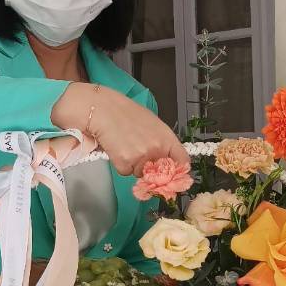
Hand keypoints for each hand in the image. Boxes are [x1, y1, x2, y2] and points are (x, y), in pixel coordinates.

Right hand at [52, 84, 188, 177]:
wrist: (103, 110)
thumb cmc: (125, 113)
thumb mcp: (152, 124)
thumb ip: (162, 142)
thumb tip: (167, 162)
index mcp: (167, 138)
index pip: (183, 161)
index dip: (178, 170)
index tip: (174, 175)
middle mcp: (157, 149)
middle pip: (159, 173)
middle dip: (150, 167)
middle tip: (137, 150)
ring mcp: (142, 157)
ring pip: (140, 173)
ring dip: (132, 164)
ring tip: (124, 144)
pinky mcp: (126, 164)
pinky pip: (125, 172)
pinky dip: (120, 164)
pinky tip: (116, 148)